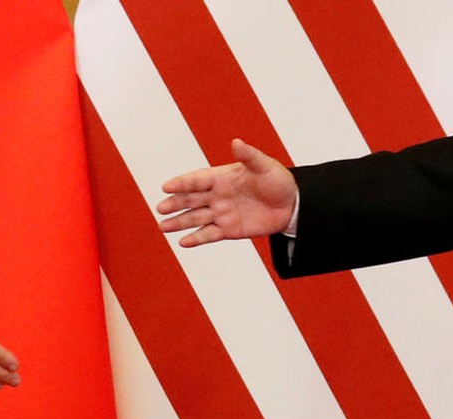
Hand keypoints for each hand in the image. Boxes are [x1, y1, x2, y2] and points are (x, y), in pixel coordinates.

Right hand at [157, 139, 297, 246]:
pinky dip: (196, 239)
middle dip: (175, 204)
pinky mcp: (228, 230)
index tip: (166, 186)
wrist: (291, 205)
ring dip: (179, 222)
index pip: (197, 180)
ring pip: (195, 218)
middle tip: (161, 208)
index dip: (181, 183)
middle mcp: (217, 195)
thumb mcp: (265, 166)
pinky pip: (209, 234)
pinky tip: (183, 242)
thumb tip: (236, 142)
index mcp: (222, 177)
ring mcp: (221, 213)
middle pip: (191, 200)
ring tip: (163, 227)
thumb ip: (249, 156)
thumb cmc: (278, 181)